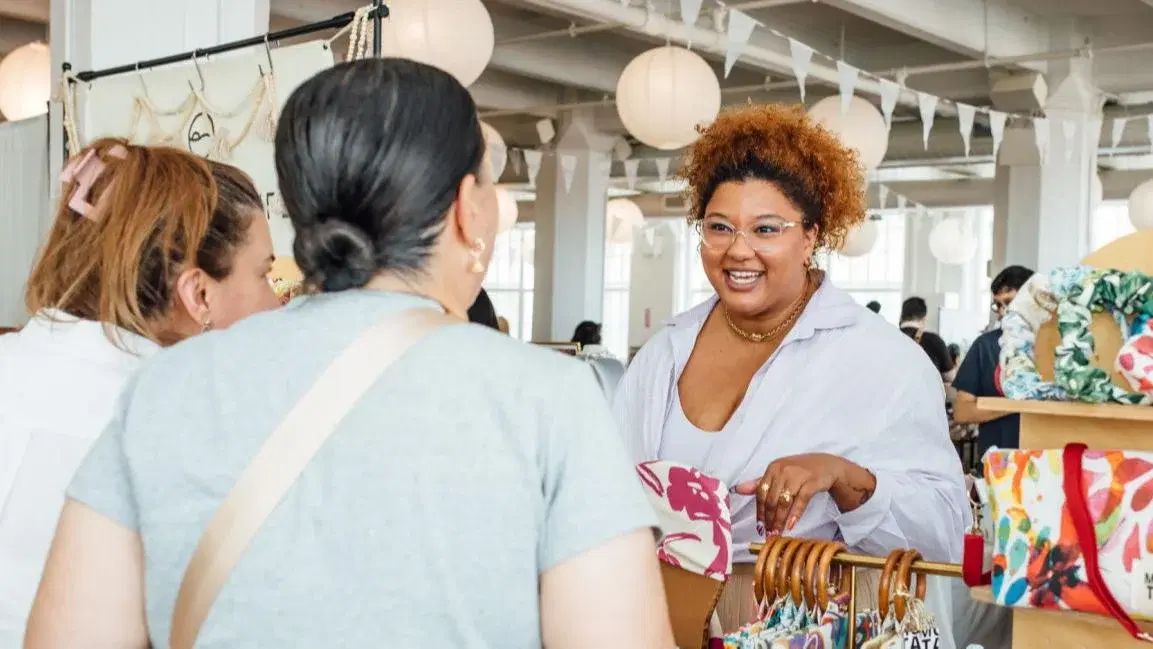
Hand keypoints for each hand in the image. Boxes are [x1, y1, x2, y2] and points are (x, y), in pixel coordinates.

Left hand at [734, 453, 849, 534]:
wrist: (827, 465)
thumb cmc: (800, 471)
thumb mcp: (779, 474)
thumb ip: (760, 483)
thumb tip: (738, 489)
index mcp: (773, 468)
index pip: (761, 493)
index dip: (759, 511)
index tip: (759, 526)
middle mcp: (783, 470)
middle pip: (771, 499)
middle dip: (769, 519)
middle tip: (769, 533)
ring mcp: (797, 475)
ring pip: (784, 502)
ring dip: (780, 519)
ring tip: (778, 532)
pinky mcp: (811, 482)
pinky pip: (801, 500)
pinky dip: (795, 514)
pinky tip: (791, 525)